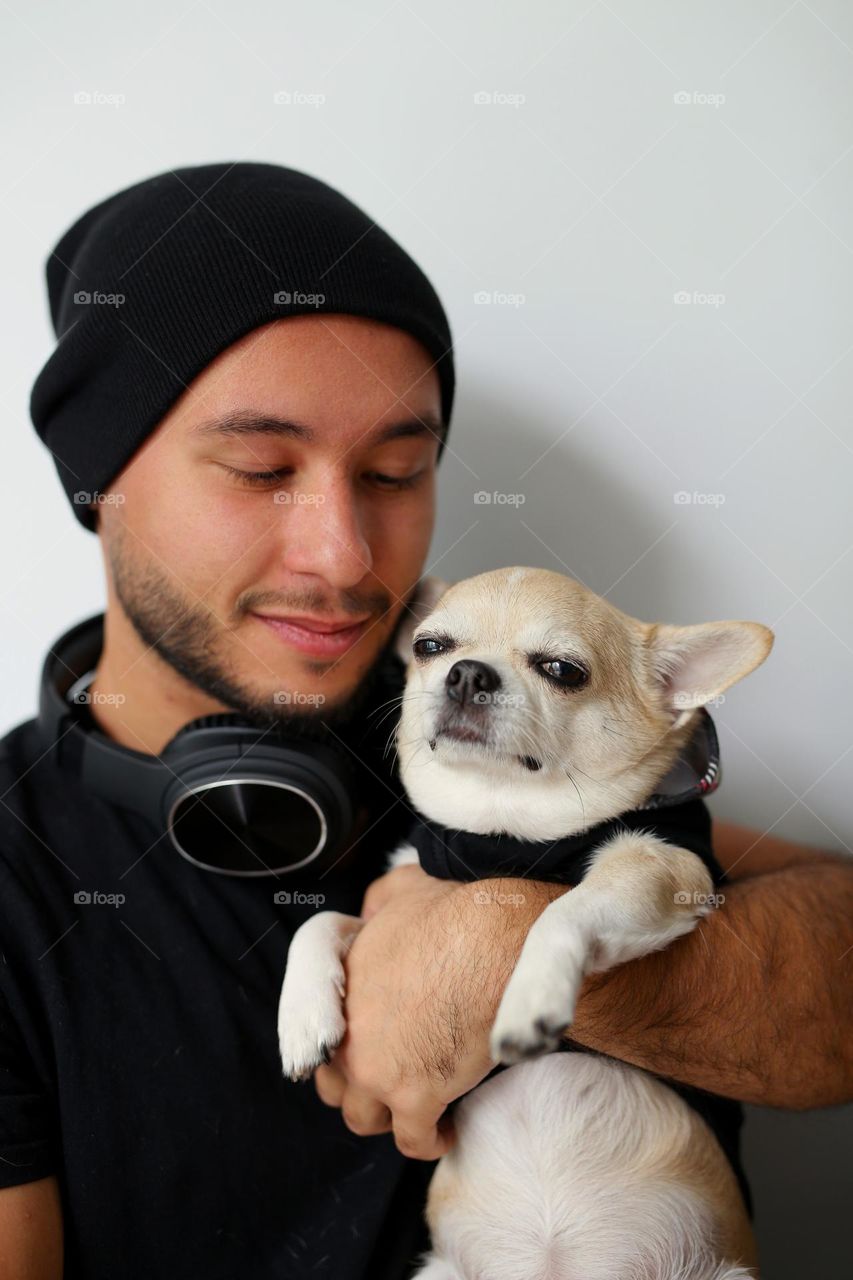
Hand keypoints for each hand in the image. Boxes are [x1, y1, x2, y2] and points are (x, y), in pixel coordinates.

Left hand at [313, 863, 569, 1159]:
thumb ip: (380, 898)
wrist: (496, 946)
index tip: (376, 1050)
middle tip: (394, 1082)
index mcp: (340, 989)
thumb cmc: (458, 915)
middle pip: (336, 1087)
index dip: (348, 1048)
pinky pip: (413, 1141)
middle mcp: (347, 1035)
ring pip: (365, 1120)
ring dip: (390, 1119)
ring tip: (418, 1110)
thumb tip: (374, 904)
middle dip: (361, 1089)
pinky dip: (430, 1140)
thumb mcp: (404, 889)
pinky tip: (447, 1129)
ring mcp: (376, 1071)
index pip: (324, 1037)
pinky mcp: (415, 1098)